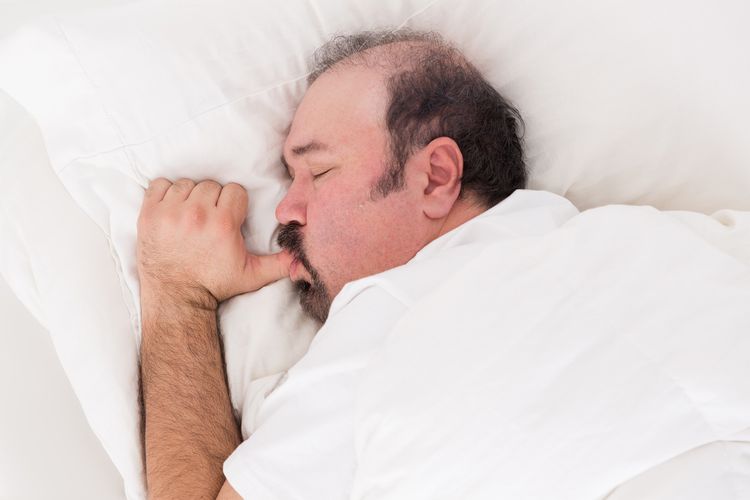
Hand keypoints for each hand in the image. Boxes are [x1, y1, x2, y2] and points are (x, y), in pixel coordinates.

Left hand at [136, 178, 291, 307]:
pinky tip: (173, 210)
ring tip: (191, 215)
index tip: (229, 220)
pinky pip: (159, 185)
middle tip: (210, 220)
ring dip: (190, 196)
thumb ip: (280, 264)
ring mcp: (170, 213)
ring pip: (186, 184)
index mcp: (222, 224)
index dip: (234, 205)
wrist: (177, 298)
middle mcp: (196, 214)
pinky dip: (166, 193)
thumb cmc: (215, 285)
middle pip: (211, 185)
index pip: (235, 190)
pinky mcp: (149, 215)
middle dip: (213, 200)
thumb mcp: (253, 275)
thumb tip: (304, 259)